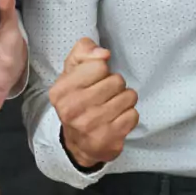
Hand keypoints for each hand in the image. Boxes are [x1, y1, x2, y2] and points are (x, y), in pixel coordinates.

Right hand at [49, 38, 138, 168]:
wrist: (78, 143)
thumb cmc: (77, 100)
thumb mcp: (72, 71)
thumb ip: (84, 51)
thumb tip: (103, 53)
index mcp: (61, 90)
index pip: (99, 65)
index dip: (101, 70)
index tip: (93, 81)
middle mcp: (73, 109)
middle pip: (117, 80)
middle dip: (115, 86)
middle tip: (104, 96)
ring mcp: (91, 126)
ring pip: (129, 96)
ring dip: (124, 100)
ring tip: (111, 107)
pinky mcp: (108, 139)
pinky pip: (133, 115)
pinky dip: (128, 115)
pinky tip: (116, 120)